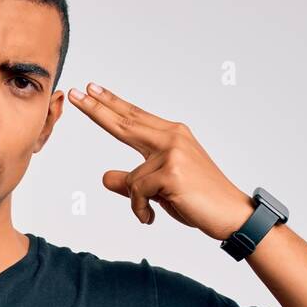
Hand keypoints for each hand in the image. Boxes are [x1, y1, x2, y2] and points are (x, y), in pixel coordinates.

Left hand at [67, 82, 253, 240]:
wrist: (230, 214)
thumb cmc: (199, 201)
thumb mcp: (160, 190)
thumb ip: (133, 181)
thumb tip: (105, 177)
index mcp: (172, 136)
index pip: (135, 117)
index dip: (111, 104)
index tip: (91, 90)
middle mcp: (172, 137)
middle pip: (126, 122)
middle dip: (97, 109)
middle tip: (75, 93)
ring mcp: (172, 152)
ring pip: (132, 179)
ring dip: (137, 202)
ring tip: (151, 212)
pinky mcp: (171, 171)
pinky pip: (137, 193)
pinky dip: (141, 210)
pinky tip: (152, 216)